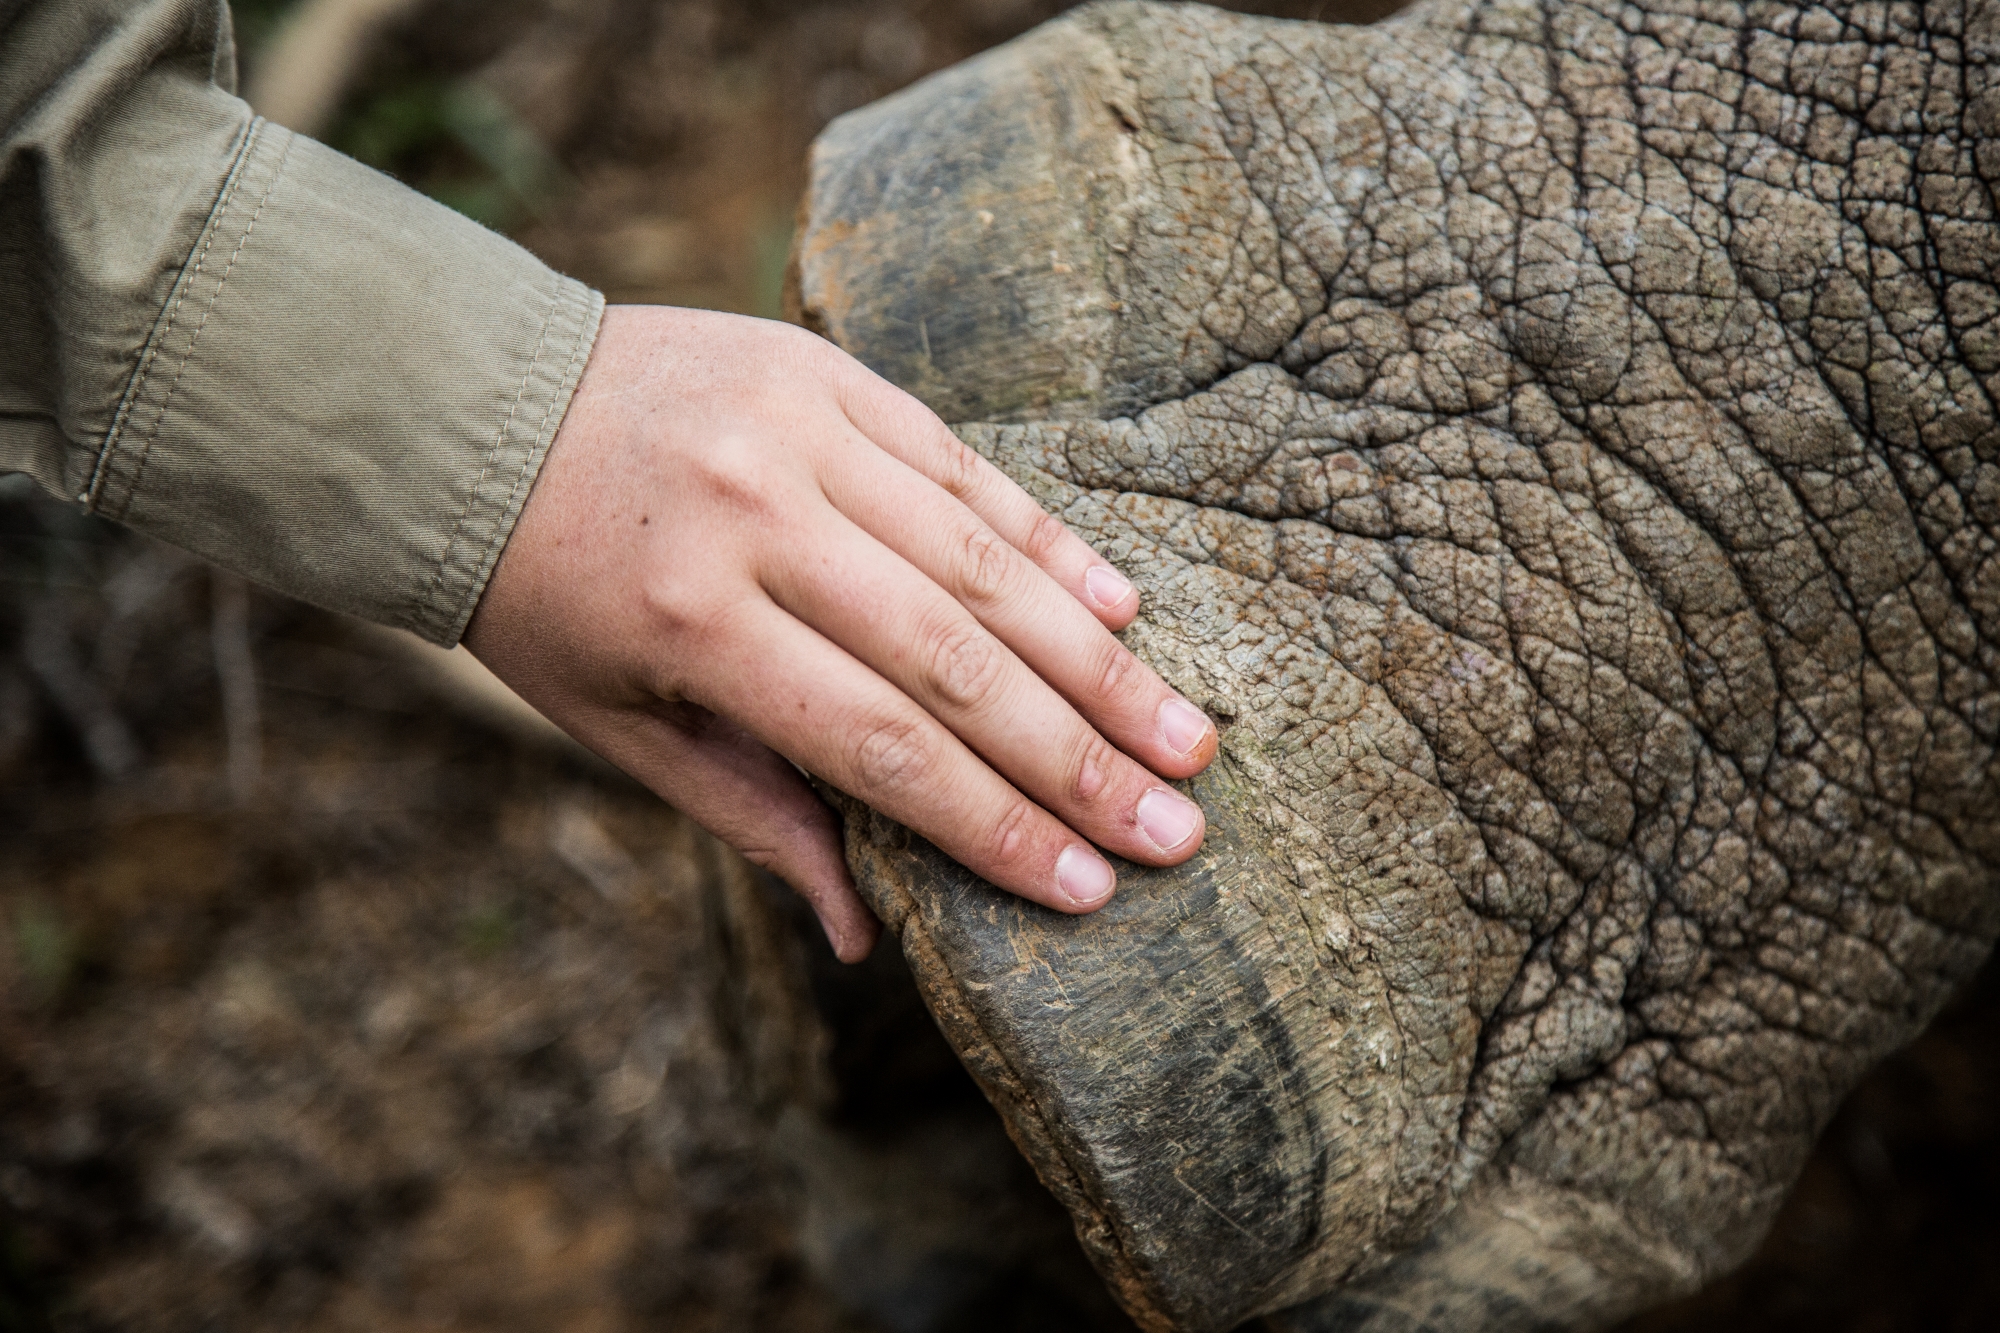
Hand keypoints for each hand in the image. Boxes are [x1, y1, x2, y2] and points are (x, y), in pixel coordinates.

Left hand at [463, 306, 1216, 960]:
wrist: (475, 408)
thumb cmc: (548, 596)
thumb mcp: (619, 726)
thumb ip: (753, 818)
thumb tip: (864, 941)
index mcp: (692, 627)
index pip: (880, 746)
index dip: (994, 825)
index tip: (1090, 888)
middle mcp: (758, 521)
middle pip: (954, 661)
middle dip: (1079, 760)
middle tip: (1181, 830)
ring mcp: (800, 434)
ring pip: (982, 564)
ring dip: (1098, 661)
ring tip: (1186, 738)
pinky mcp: (829, 376)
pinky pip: (963, 466)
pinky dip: (1049, 541)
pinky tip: (1126, 608)